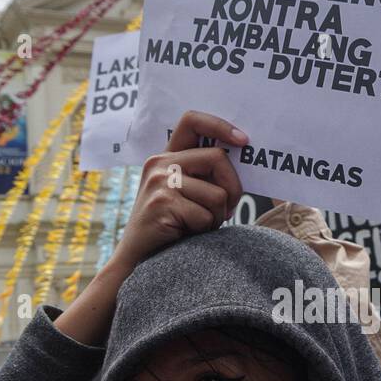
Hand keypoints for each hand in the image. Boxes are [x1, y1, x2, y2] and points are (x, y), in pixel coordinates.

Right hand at [111, 110, 246, 271]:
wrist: (137, 260)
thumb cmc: (170, 228)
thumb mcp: (185, 194)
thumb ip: (203, 176)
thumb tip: (242, 163)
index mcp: (166, 157)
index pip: (193, 121)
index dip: (221, 126)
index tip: (243, 141)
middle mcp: (160, 164)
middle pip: (218, 158)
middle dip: (233, 187)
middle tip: (228, 209)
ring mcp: (159, 182)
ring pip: (217, 193)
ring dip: (217, 216)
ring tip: (199, 225)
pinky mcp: (162, 203)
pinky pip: (205, 215)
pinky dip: (205, 230)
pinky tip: (187, 234)